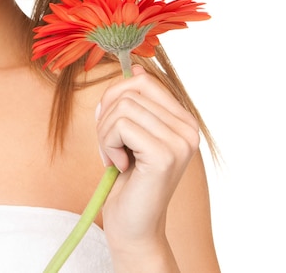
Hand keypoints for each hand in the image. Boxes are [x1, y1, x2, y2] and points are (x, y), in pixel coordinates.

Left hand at [97, 65, 199, 260]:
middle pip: (130, 90)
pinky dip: (107, 145)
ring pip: (122, 107)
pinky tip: (119, 166)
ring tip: (114, 156)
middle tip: (109, 143)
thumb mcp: (130, 131)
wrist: (132, 225)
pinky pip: (120, 126)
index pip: (143, 80)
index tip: (110, 124)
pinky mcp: (164, 155)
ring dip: (104, 133)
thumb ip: (134, 101)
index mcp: (183, 119)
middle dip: (106, 115)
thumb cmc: (127, 177)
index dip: (116, 95)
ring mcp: (180, 141)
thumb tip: (134, 67)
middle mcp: (188, 128)